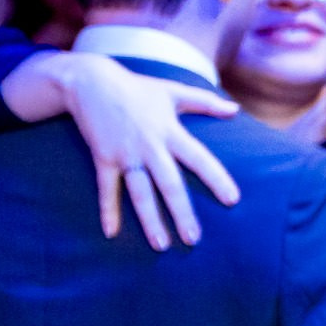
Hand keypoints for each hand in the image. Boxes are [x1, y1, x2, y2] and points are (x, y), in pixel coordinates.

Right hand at [5, 50, 241, 249]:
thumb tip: (235, 109)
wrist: (90, 80)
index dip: (216, 178)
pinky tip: (112, 233)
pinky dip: (108, 210)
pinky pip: (106, 188)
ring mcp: (125, 154)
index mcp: (170, 132)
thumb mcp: (173, 91)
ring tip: (161, 245)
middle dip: (182, 213)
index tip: (233, 200)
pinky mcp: (103, 157)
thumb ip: (206, 102)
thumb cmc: (137, 88)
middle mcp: (149, 146)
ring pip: (140, 193)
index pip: (200, 158)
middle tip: (194, 239)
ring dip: (150, 220)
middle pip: (170, 184)